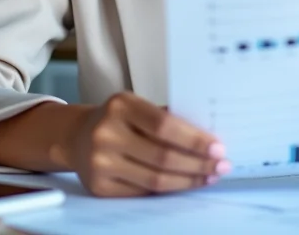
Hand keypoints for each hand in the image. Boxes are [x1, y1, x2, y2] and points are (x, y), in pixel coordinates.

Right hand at [64, 92, 230, 196]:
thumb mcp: (138, 106)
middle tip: (221, 165)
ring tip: (209, 176)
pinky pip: (142, 193)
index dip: (193, 139)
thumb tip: (208, 137)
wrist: (77, 136)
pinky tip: (184, 184)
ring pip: (155, 180)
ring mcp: (100, 162)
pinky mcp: (99, 187)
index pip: (164, 125)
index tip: (218, 146)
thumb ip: (166, 117)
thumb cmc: (118, 118)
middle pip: (162, 156)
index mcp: (121, 105)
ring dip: (188, 180)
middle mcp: (107, 133)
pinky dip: (168, 190)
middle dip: (197, 163)